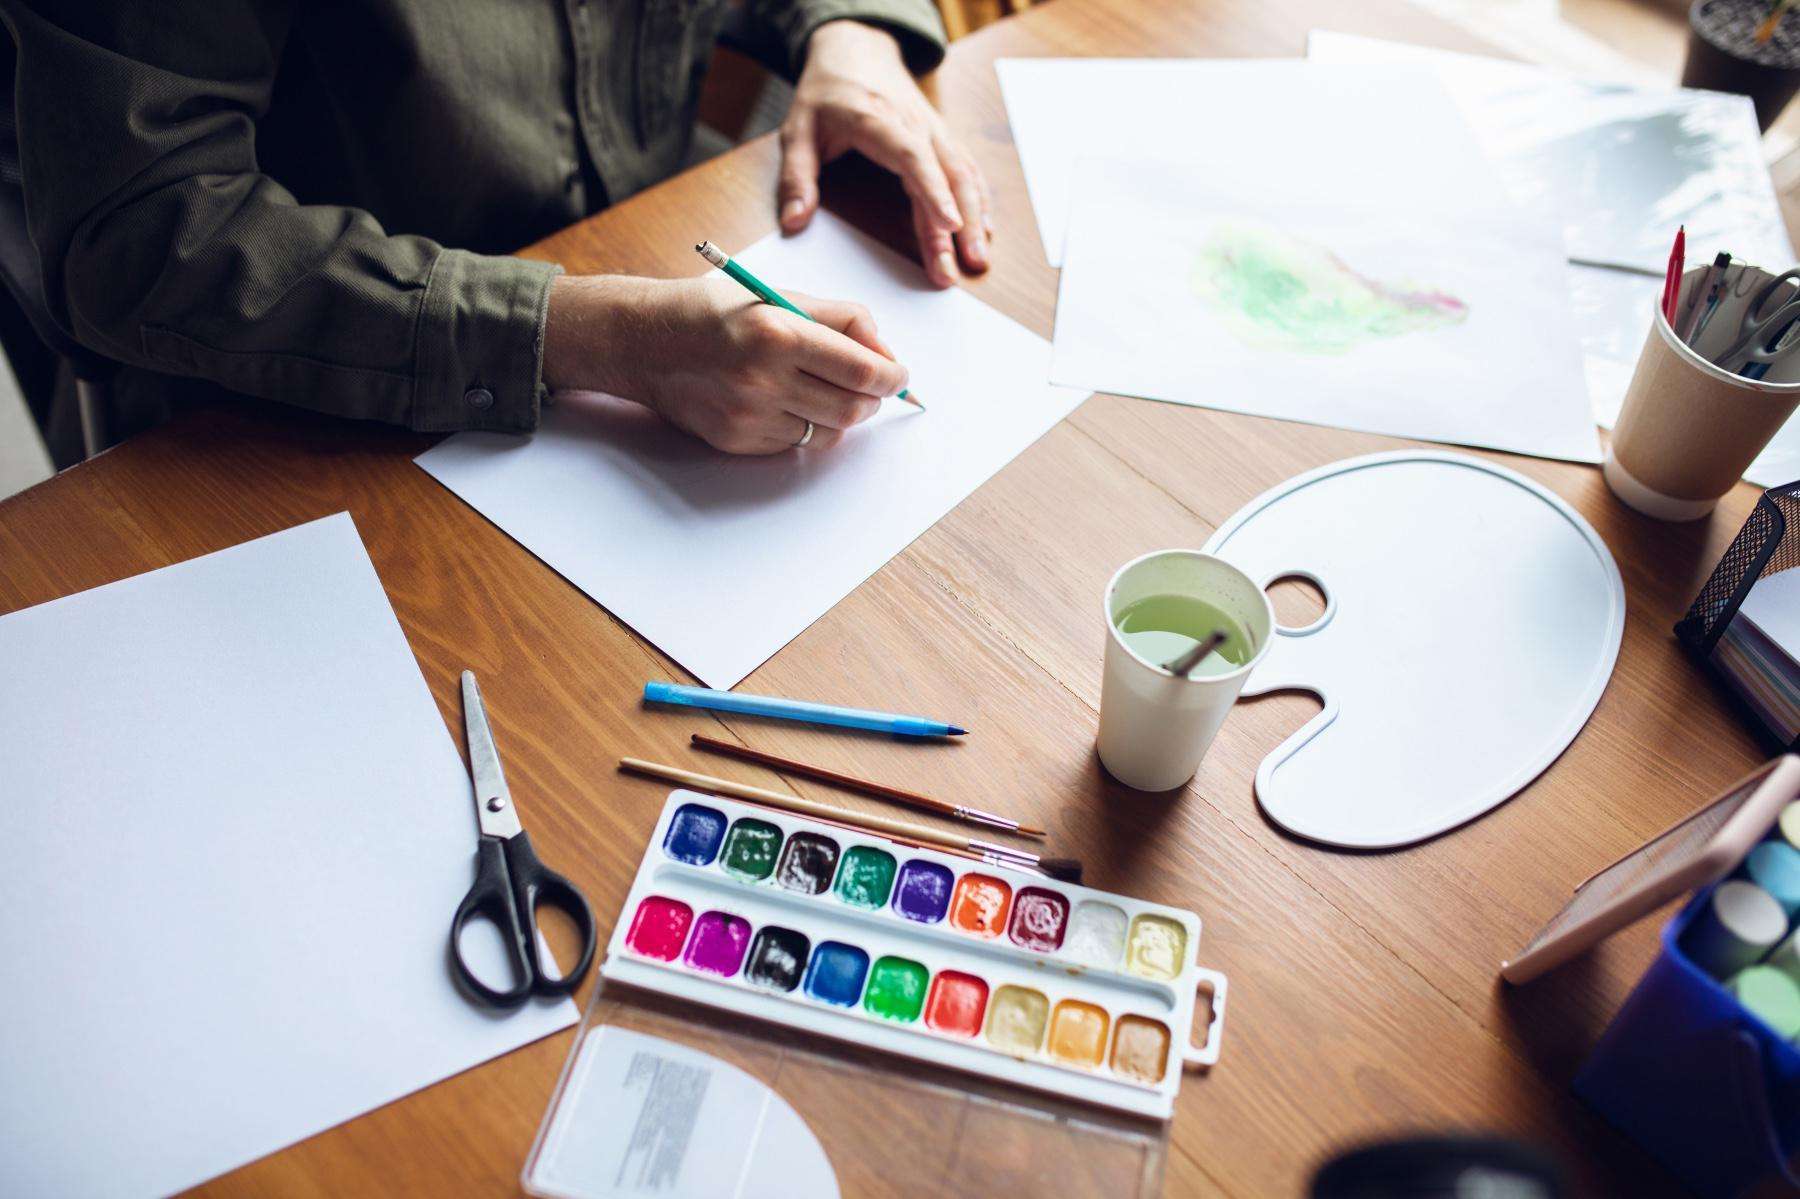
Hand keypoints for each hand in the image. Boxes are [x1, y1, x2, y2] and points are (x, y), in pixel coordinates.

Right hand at [541, 274, 906, 454]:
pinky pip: (796, 445)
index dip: (892, 377)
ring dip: (843, 415)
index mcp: (779, 332)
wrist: (646, 341)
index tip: (898, 375)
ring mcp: (749, 415)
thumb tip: (886, 355)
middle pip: (852, 408)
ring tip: (830, 392)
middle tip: (871, 386)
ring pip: (829, 433)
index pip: (862, 370)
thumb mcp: (779, 295)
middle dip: (873, 398)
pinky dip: (807, 427)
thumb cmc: (716, 312)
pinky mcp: (737, 440)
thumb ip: (842, 319)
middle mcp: (763, 378)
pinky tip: (790, 403)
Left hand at [779, 20, 990, 287]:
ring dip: (974, 217)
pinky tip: (982, 231)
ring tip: (977, 260)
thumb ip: (796, 177)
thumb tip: (794, 223)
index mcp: (878, 121)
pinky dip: (978, 201)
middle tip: (956, 271)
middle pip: (946, 175)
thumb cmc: (826, 94)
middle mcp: (915, 125)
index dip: (933, 192)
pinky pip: (967, 170)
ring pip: (963, 174)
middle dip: (956, 226)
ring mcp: (934, 131)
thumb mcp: (797, 129)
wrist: (856, 50)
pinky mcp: (942, 139)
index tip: (948, 225)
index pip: (913, 158)